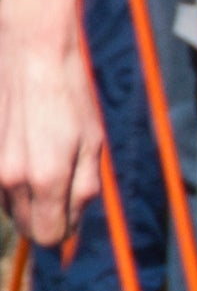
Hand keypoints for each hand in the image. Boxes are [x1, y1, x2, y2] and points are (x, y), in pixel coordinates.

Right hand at [0, 26, 105, 246]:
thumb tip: (74, 230)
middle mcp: (12, 180)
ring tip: (52, 160)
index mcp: (46, 179)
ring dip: (33, 200)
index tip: (77, 214)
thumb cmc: (70, 95)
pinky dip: (17, 184)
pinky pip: (1, 189)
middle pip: (28, 227)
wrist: (34, 53)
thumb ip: (84, 190)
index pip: (49, 236)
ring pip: (13, 208)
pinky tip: (33, 154)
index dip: (66, 231)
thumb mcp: (93, 142)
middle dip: (50, 218)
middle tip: (69, 183)